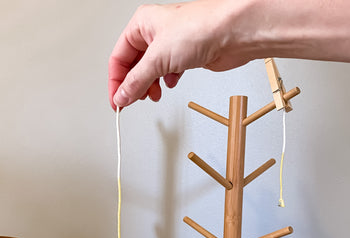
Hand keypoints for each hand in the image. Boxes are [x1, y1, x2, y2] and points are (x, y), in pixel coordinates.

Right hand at [108, 1, 251, 108]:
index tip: (117, 100)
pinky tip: (171, 83)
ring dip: (149, 86)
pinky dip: (166, 82)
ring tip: (153, 95)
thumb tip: (122, 97)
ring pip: (150, 72)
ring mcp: (170, 46)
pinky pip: (166, 73)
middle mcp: (154, 34)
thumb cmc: (201, 28)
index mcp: (142, 25)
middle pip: (133, 66)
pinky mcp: (184, 57)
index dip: (116, 82)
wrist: (234, 33)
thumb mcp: (157, 59)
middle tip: (133, 100)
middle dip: (133, 85)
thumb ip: (136, 82)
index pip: (119, 58)